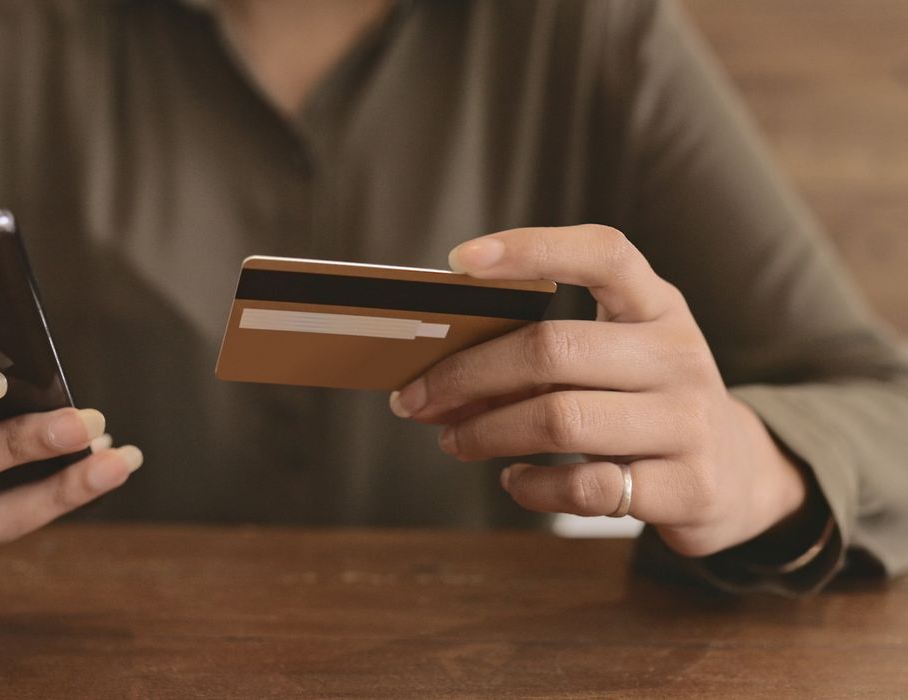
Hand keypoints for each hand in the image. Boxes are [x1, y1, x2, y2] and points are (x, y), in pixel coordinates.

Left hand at [390, 225, 809, 557]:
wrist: (739, 474)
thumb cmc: (647, 401)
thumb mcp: (618, 356)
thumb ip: (546, 352)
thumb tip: (440, 372)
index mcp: (657, 306)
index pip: (601, 253)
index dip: (531, 248)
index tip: (459, 260)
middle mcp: (678, 354)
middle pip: (552, 349)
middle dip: (467, 374)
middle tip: (417, 399)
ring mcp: (688, 422)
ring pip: (560, 420)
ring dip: (485, 432)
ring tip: (453, 440)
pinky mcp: (687, 487)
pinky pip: (585, 487)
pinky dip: (531, 487)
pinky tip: (514, 480)